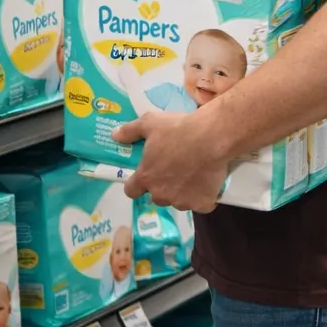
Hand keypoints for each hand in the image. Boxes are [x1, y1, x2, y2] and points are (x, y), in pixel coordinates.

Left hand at [113, 112, 228, 212]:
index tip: (147, 175)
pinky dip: (204, 197)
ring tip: (195, 174)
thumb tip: (114, 136)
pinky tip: (209, 183)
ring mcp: (182, 201)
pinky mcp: (202, 204)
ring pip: (179, 201)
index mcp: (146, 177)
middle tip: (176, 169)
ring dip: (184, 192)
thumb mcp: (150, 123)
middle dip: (164, 186)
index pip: (131, 191)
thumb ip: (130, 131)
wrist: (213, 137)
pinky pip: (201, 204)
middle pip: (158, 196)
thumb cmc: (179, 130)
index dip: (137, 183)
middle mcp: (161, 194)